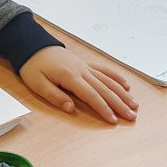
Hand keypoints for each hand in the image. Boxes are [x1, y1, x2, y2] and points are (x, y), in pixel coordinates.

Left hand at [19, 46, 138, 123]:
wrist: (32, 45)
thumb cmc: (33, 66)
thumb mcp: (37, 84)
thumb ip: (55, 96)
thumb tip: (71, 108)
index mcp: (70, 77)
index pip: (91, 95)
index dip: (103, 108)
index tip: (114, 120)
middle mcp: (81, 71)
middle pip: (104, 89)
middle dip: (119, 103)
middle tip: (132, 116)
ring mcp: (85, 66)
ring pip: (108, 80)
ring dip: (122, 93)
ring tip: (134, 104)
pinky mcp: (85, 63)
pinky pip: (104, 70)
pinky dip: (116, 77)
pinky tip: (126, 85)